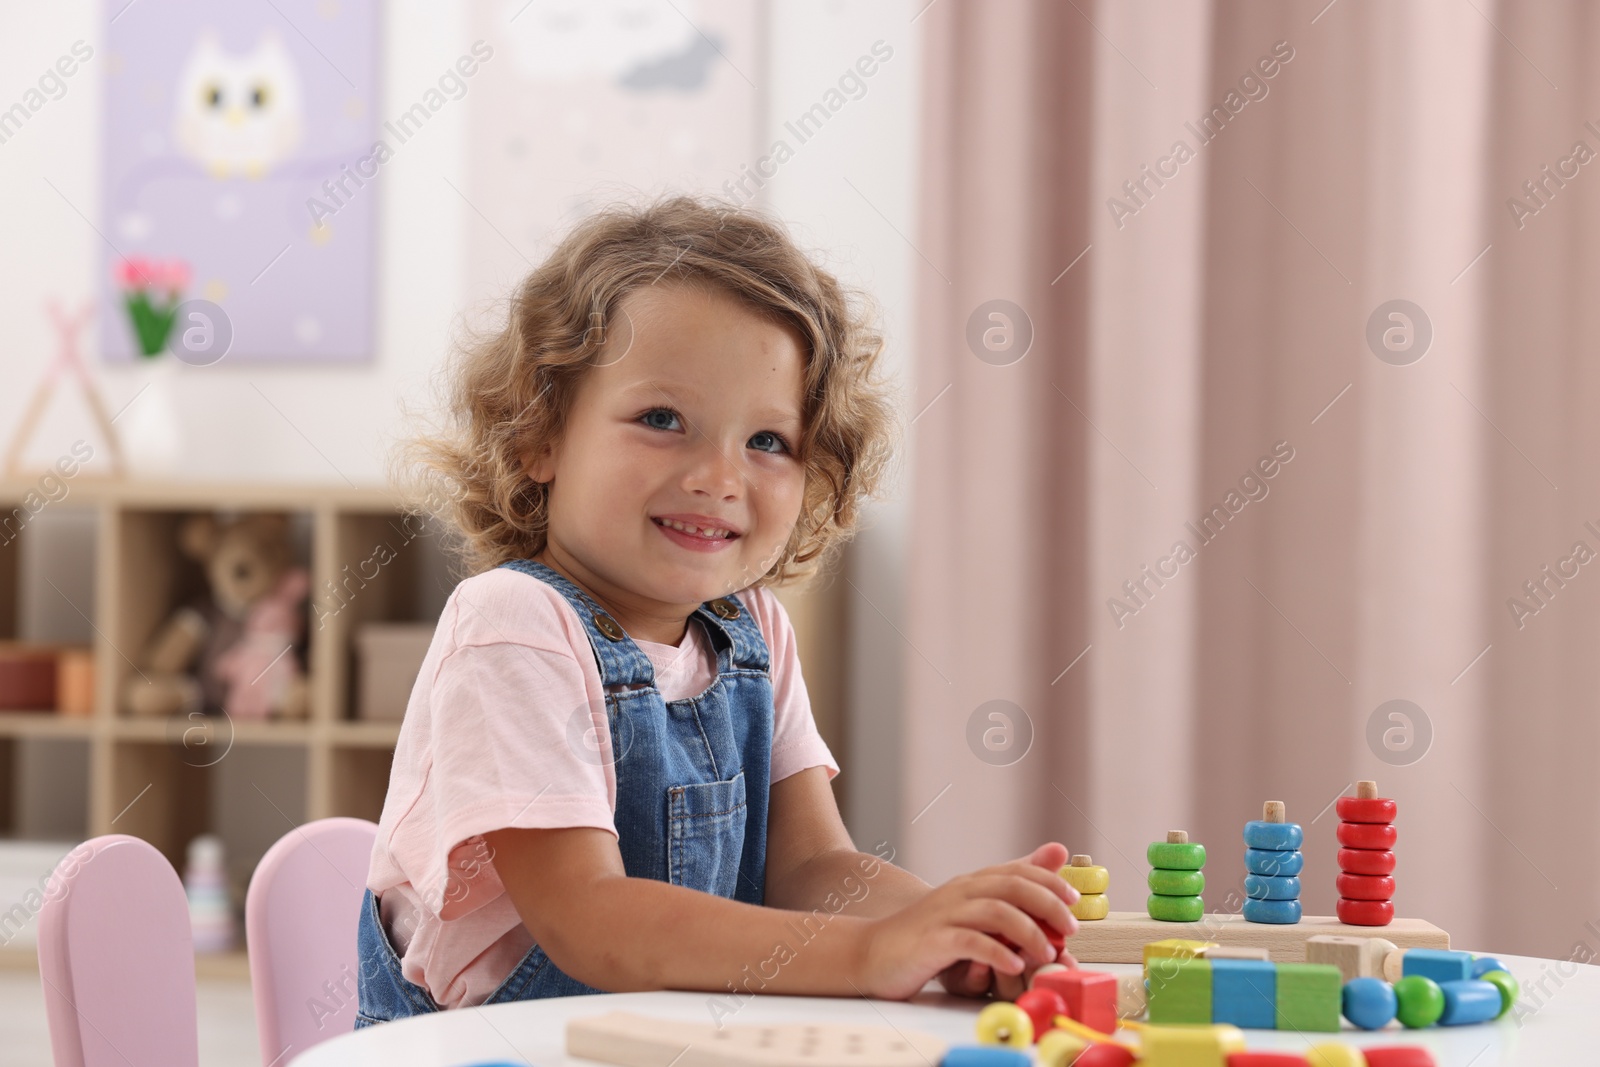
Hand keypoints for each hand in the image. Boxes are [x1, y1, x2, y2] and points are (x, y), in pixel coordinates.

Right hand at [937, 843, 1079, 1000]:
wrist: (873, 950)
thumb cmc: (928, 933)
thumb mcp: (970, 907)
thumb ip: (1010, 886)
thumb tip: (1056, 852)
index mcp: (971, 883)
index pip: (1017, 870)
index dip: (1050, 881)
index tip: (1075, 900)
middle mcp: (960, 892)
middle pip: (1012, 886)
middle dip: (1048, 905)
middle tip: (1071, 928)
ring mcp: (945, 915)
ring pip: (995, 912)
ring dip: (1028, 932)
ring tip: (1046, 953)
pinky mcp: (933, 942)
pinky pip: (970, 943)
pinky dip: (997, 952)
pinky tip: (1013, 965)